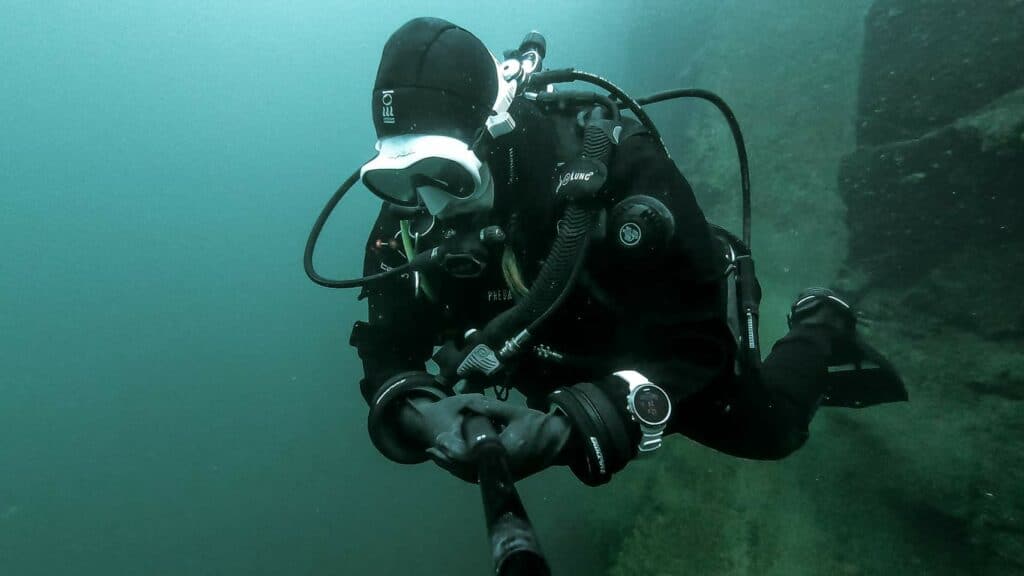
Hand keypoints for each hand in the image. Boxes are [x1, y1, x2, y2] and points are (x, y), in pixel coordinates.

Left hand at [396, 394, 570, 482]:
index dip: (451, 449)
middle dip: (446, 460)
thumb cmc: (538, 426)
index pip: (470, 456)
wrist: (557, 442)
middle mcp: (499, 468)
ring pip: (470, 475)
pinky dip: (463, 469)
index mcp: (502, 453)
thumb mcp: (515, 412)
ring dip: (452, 466)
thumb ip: (491, 409)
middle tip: (431, 449)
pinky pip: (478, 476)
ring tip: (437, 456)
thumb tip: (468, 405)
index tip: (439, 439)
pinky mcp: (503, 475)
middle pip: (465, 469)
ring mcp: (501, 474)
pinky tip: (454, 462)